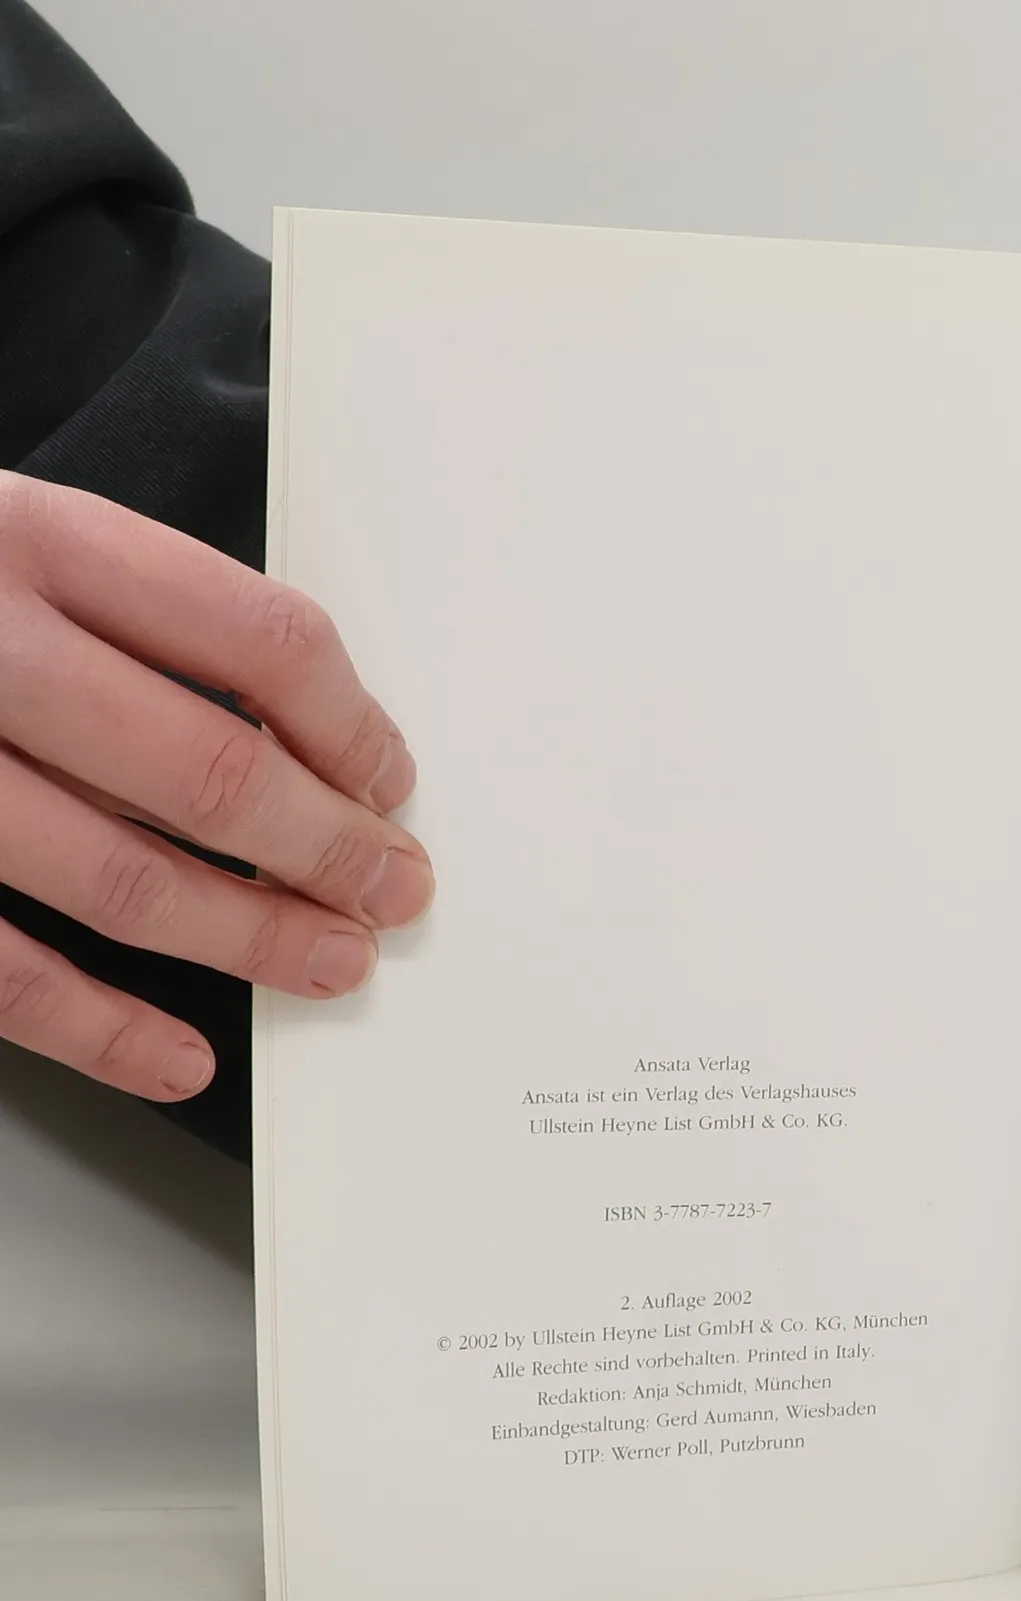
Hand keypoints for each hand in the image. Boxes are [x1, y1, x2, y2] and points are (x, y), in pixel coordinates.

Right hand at [0, 474, 431, 1101]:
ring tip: (330, 963)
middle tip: (394, 889)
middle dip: (331, 849)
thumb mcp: (7, 543)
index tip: (392, 779)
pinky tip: (177, 1056)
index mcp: (29, 536)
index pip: (259, 638)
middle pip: (211, 769)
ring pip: (121, 878)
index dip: (353, 725)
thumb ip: (125, 621)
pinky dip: (99, 1028)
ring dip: (250, 938)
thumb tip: (304, 745)